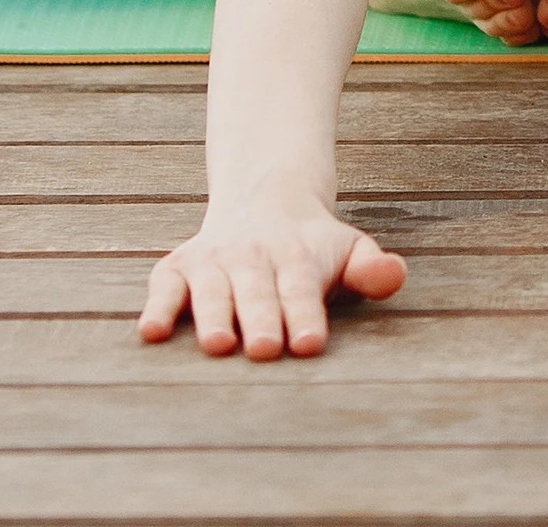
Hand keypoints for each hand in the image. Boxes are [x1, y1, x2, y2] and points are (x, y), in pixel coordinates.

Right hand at [137, 190, 406, 358]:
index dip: (305, 313)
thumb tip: (395, 273)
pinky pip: (165, 285)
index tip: (309, 342)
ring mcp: (212, 259)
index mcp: (296, 255)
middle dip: (260, 318)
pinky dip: (157, 306)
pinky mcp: (178, 266)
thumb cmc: (313, 246)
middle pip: (256, 290)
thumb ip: (370, 267)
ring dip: (213, 315)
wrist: (263, 198)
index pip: (301, 287)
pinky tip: (152, 332)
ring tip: (217, 345)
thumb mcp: (349, 247)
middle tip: (265, 348)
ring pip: (211, 288)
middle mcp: (251, 255)